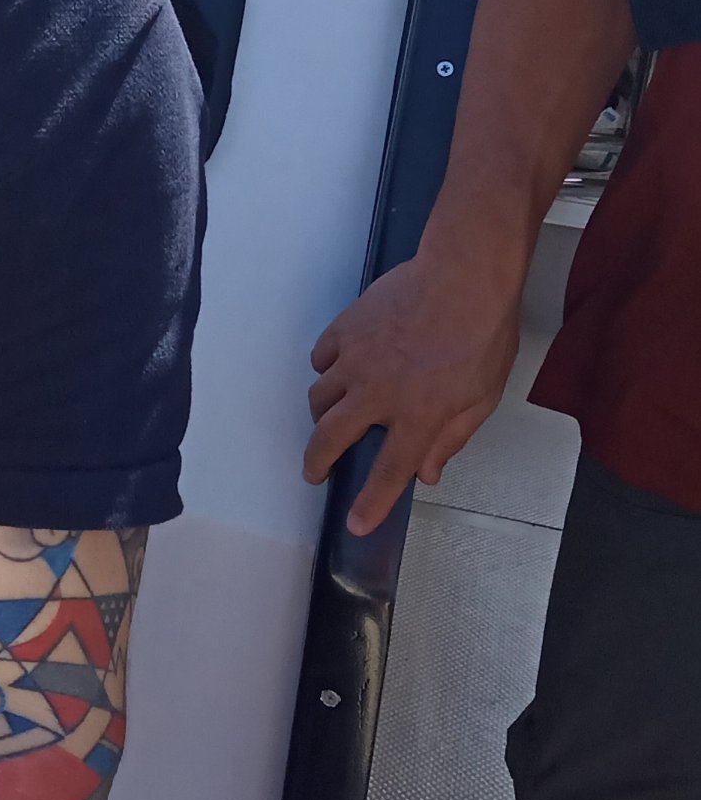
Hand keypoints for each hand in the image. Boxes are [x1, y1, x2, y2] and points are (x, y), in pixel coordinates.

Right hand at [305, 249, 523, 536]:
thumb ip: (452, 438)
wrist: (464, 274)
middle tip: (315, 472)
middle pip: (329, 437)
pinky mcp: (346, 329)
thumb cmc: (484, 334)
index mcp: (418, 415)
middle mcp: (378, 393)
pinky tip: (340, 370)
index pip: (388, 472)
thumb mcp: (483, 396)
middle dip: (316, 462)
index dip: (369, 504)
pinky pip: (321, 358)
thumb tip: (428, 472)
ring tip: (331, 418)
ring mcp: (356, 359)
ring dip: (321, 415)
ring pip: (318, 397)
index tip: (355, 525)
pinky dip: (326, 370)